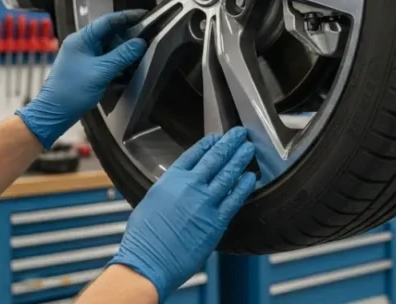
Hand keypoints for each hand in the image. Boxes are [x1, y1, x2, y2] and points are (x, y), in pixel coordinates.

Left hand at [17, 10, 146, 148]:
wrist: (55, 113)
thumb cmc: (72, 91)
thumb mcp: (101, 71)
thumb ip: (122, 56)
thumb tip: (140, 43)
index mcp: (81, 39)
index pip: (107, 21)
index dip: (127, 17)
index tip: (144, 15)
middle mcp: (82, 44)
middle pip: (109, 33)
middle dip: (128, 35)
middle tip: (147, 35)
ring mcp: (83, 56)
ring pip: (109, 47)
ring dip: (124, 50)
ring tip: (141, 51)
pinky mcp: (86, 67)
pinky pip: (105, 59)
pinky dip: (117, 61)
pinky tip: (128, 66)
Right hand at [111, 127, 256, 301]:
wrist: (148, 261)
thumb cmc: (144, 239)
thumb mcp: (151, 202)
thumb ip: (169, 191)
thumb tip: (180, 188)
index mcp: (170, 180)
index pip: (194, 153)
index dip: (209, 142)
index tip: (217, 138)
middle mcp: (189, 186)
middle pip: (215, 158)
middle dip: (230, 143)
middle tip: (240, 134)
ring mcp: (204, 203)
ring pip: (228, 174)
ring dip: (240, 158)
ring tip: (248, 149)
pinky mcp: (216, 222)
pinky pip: (235, 199)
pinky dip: (244, 186)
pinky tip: (250, 177)